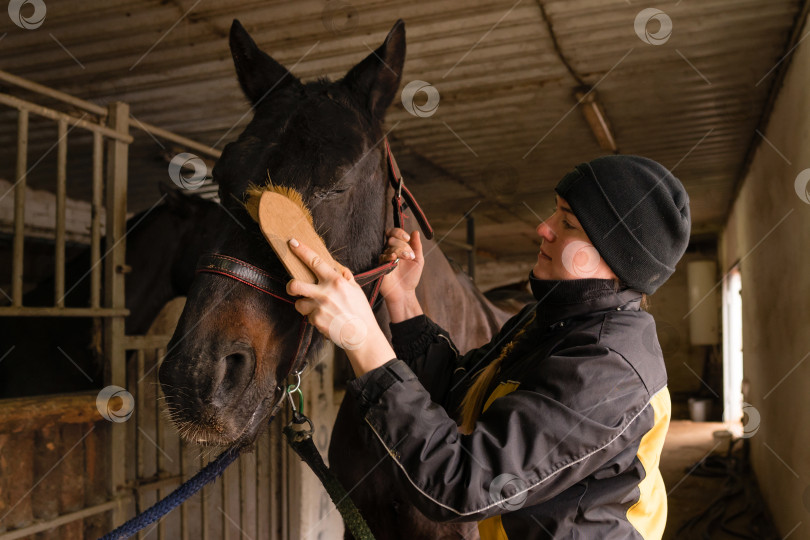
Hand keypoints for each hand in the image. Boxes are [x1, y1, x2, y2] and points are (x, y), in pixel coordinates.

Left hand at [286, 238, 394, 374]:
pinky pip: (307, 316)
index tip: (292, 242)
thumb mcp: (356, 289)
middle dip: (290, 286)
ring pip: (299, 303)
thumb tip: (334, 267)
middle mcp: (325, 293)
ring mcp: (319, 307)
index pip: (315, 262)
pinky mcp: (316, 320)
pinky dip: (314, 317)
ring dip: (305, 305)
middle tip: (293, 287)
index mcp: (336, 281)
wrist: (362, 335)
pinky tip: (326, 319)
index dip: (301, 251)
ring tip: (318, 309)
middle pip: (295, 285)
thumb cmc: (360, 311)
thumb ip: (344, 276)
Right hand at [379, 228, 423, 302]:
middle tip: (410, 254)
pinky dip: (389, 255)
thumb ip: (417, 246)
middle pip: (392, 238)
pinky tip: (394, 259)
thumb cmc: (410, 277)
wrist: (404, 293)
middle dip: (402, 244)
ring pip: (388, 246)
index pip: (394, 233)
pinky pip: (382, 256)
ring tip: (407, 258)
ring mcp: (384, 258)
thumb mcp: (418, 260)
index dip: (399, 232)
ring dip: (400, 250)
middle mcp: (389, 251)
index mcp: (398, 248)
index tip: (407, 238)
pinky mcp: (379, 266)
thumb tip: (415, 232)